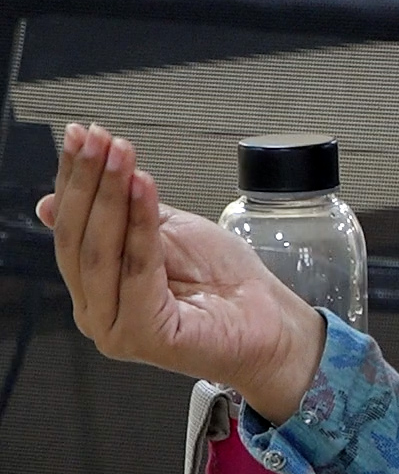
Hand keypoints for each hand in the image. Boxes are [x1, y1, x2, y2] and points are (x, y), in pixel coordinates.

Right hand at [34, 123, 325, 423]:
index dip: (73, 178)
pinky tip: (142, 189)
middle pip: (78, 237)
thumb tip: (53, 200)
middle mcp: (97, 309)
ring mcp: (115, 327)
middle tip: (98, 141)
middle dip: (88, 181)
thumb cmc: (225, 282)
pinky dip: (139, 225)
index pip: (70, 225)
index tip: (81, 137)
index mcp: (96, 285)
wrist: (270, 321)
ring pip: (100, 252)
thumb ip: (119, 214)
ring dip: (111, 195)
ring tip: (121, 157)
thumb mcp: (168, 232)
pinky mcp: (142, 336)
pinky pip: (136, 270)